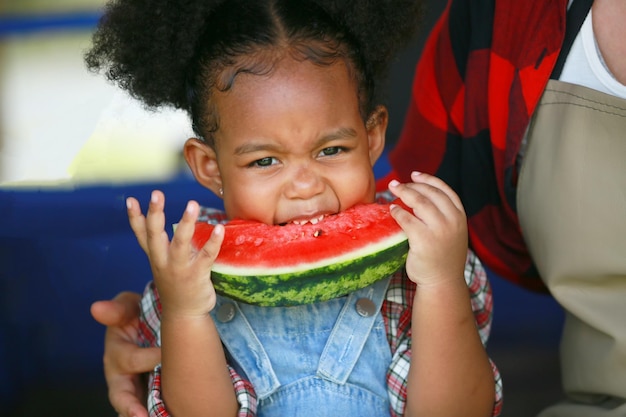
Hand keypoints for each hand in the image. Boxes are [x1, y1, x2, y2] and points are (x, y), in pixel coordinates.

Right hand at [90, 292, 160, 416]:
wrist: (153, 324)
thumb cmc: (137, 315)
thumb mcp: (127, 307)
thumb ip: (116, 310)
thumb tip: (97, 308)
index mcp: (116, 355)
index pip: (131, 360)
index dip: (149, 358)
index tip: (164, 354)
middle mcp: (121, 378)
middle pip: (122, 397)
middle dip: (130, 407)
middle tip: (141, 416)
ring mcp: (134, 390)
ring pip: (132, 408)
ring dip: (139, 413)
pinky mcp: (147, 397)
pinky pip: (148, 409)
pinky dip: (154, 414)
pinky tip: (169, 414)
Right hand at [126, 190, 224, 317]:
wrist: (184, 315)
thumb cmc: (176, 284)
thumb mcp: (162, 263)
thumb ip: (161, 243)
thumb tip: (160, 220)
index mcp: (156, 257)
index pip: (142, 235)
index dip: (135, 218)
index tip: (131, 200)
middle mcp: (163, 262)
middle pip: (155, 235)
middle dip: (155, 214)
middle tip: (156, 194)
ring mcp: (179, 269)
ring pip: (180, 243)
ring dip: (185, 223)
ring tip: (192, 204)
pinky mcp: (197, 276)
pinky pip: (206, 256)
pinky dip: (212, 242)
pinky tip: (219, 228)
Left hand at [388, 171, 467, 286]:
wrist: (442, 282)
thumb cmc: (442, 256)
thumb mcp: (451, 232)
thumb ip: (442, 215)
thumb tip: (417, 195)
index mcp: (460, 217)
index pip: (445, 190)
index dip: (429, 179)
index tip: (414, 174)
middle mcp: (453, 221)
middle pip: (430, 194)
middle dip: (411, 185)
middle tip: (395, 184)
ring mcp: (439, 230)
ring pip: (419, 202)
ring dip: (403, 193)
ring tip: (392, 190)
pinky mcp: (424, 240)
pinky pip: (407, 219)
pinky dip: (398, 212)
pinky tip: (392, 210)